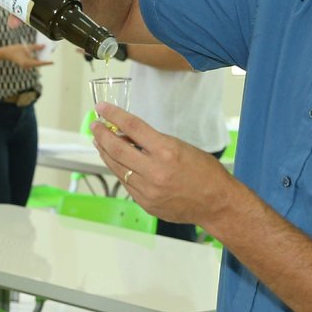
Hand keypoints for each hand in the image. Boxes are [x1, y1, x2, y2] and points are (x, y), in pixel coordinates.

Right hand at [4, 42, 51, 68]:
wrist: (5, 53)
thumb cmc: (14, 50)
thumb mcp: (26, 47)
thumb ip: (36, 47)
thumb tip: (44, 46)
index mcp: (27, 62)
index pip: (39, 63)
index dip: (46, 62)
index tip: (52, 62)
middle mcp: (27, 66)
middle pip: (39, 63)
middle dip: (45, 59)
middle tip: (51, 55)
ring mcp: (26, 66)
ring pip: (36, 63)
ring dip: (41, 59)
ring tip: (47, 53)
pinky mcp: (25, 64)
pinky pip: (33, 62)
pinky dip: (37, 58)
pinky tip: (40, 54)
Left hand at [90, 103, 235, 225]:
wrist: (217, 203)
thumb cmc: (205, 172)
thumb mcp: (181, 147)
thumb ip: (153, 142)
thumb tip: (127, 135)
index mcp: (166, 151)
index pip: (133, 127)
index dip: (114, 115)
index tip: (101, 108)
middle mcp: (154, 171)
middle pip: (117, 149)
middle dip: (102, 134)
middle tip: (95, 126)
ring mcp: (148, 190)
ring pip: (117, 167)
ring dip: (105, 152)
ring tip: (100, 142)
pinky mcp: (145, 203)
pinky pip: (126, 183)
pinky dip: (119, 170)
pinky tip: (116, 162)